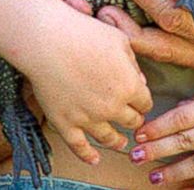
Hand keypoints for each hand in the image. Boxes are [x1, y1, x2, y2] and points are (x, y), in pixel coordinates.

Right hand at [16, 10, 152, 165]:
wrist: (48, 41)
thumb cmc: (84, 33)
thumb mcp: (120, 40)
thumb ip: (133, 63)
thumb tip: (140, 81)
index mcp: (129, 86)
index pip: (145, 103)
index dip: (143, 101)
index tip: (138, 100)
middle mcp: (113, 107)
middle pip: (131, 122)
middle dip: (133, 119)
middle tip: (131, 118)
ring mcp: (88, 119)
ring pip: (110, 138)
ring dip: (118, 141)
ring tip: (120, 142)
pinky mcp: (66, 124)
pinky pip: (80, 147)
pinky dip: (89, 156)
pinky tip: (95, 160)